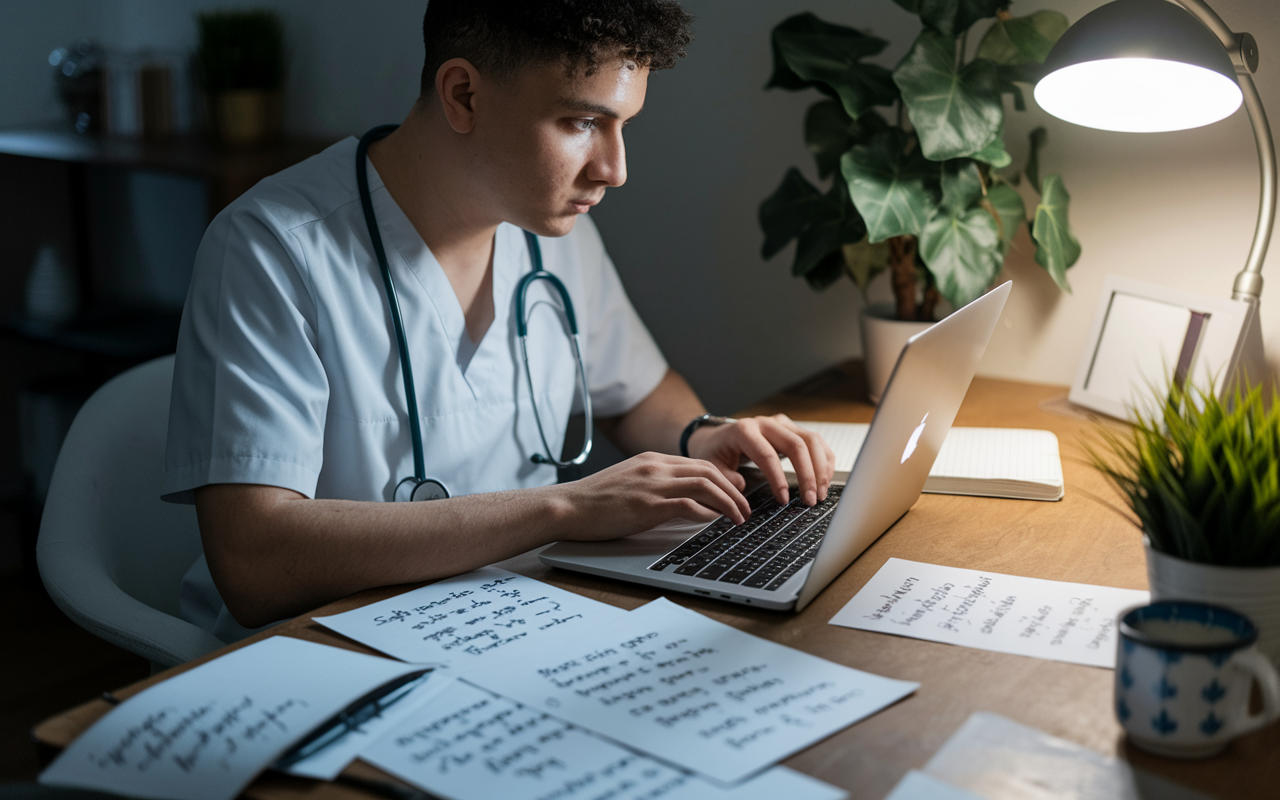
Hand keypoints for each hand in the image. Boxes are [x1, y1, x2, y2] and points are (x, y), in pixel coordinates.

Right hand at [557, 452, 750, 540]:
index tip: (737, 492)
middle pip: (709, 471)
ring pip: (706, 484)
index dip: (724, 478)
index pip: (699, 463)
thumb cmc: (594, 501)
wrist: (567, 506)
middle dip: (734, 490)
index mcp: (652, 460)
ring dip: (728, 502)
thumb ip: (655, 484)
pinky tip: (714, 523)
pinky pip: (688, 504)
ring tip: (739, 518)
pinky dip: (707, 513)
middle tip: (746, 508)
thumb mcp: (629, 482)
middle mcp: (656, 467)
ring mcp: (652, 484)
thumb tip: (681, 499)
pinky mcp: (647, 504)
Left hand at [686, 414, 834, 506]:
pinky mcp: (793, 429)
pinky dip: (823, 461)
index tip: (785, 500)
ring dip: (820, 469)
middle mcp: (767, 423)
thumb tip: (742, 486)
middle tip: (810, 501)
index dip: (779, 479)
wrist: (718, 436)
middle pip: (797, 445)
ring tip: (821, 494)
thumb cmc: (716, 451)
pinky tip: (824, 480)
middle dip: (807, 475)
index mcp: (744, 430)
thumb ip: (724, 477)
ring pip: (812, 441)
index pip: (767, 455)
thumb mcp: (711, 465)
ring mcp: (782, 424)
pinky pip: (816, 443)